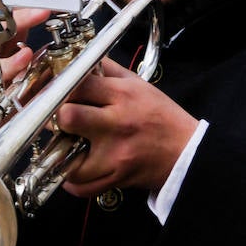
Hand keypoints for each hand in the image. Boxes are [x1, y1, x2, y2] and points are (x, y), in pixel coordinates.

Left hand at [56, 57, 197, 197]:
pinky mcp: (115, 178)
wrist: (187, 151)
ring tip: (64, 146)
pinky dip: (72, 181)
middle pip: (68, 116)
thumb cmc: (161, 116)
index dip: (61, 86)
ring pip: (68, 158)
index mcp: (122, 96)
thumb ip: (108, 70)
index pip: (78, 84)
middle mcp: (117, 124)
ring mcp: (115, 155)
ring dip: (61, 153)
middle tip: (60, 119)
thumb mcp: (138, 84)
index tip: (57, 91)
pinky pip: (81, 186)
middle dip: (58, 117)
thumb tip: (80, 58)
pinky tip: (72, 169)